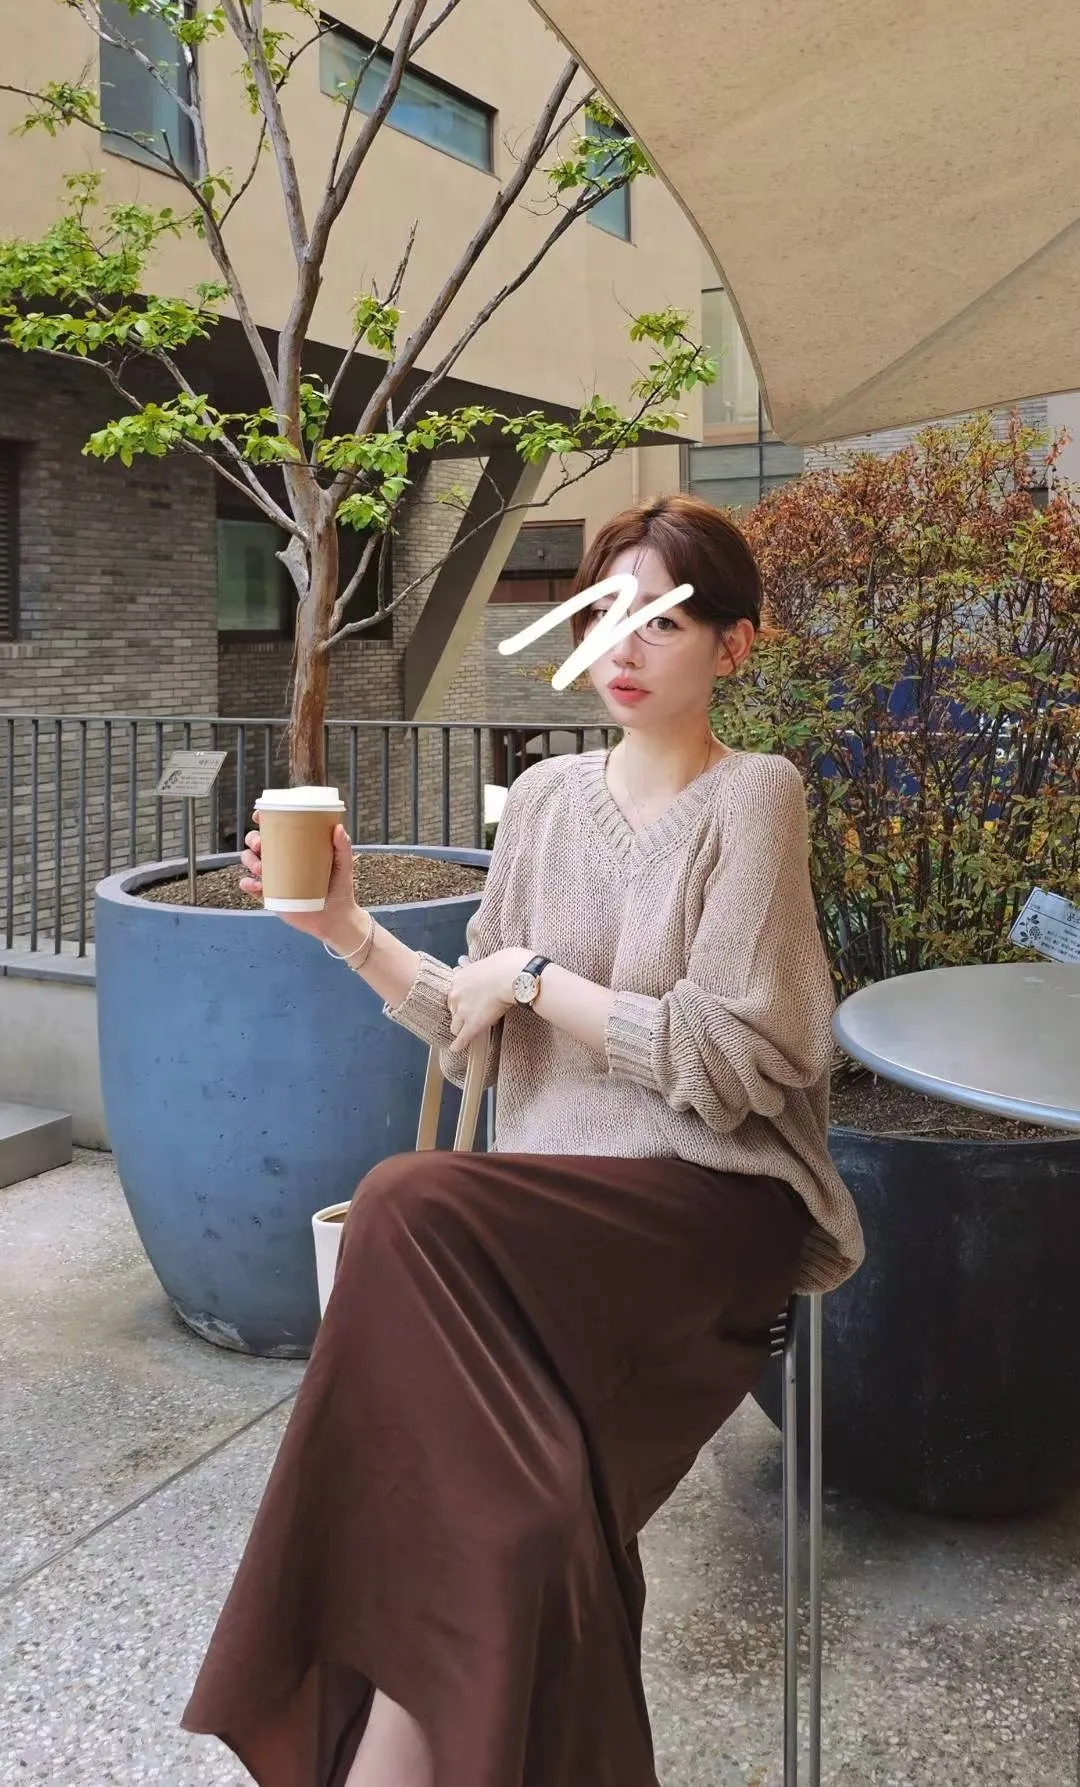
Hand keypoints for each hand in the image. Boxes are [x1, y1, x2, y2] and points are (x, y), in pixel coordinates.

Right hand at [239, 818, 368, 949]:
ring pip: (251, 862)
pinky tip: (255, 884)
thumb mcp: (343, 865)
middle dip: (253, 839)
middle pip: (258, 843)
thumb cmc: (340, 888)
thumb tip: (338, 828)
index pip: (275, 829)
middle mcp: (281, 860)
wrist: (335, 919)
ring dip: (249, 860)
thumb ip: (343, 847)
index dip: (263, 819)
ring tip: (259, 868)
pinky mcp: (269, 896)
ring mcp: (273, 878)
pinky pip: (251, 887)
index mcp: (295, 847)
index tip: (259, 816)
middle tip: (260, 844)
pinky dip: (247, 884)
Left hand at [447, 949, 531, 1051]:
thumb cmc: (508, 965)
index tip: (470, 1000)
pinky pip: (462, 1038)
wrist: (513, 976)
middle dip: (461, 1012)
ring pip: (455, 1025)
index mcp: (458, 977)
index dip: (464, 998)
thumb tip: (482, 966)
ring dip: (461, 1028)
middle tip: (473, 1014)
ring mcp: (462, 1011)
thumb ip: (480, 968)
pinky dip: (458, 1045)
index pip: (455, 993)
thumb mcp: (487, 961)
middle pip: (453, 1009)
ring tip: (465, 1033)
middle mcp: (456, 994)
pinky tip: (456, 1049)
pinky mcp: (472, 1024)